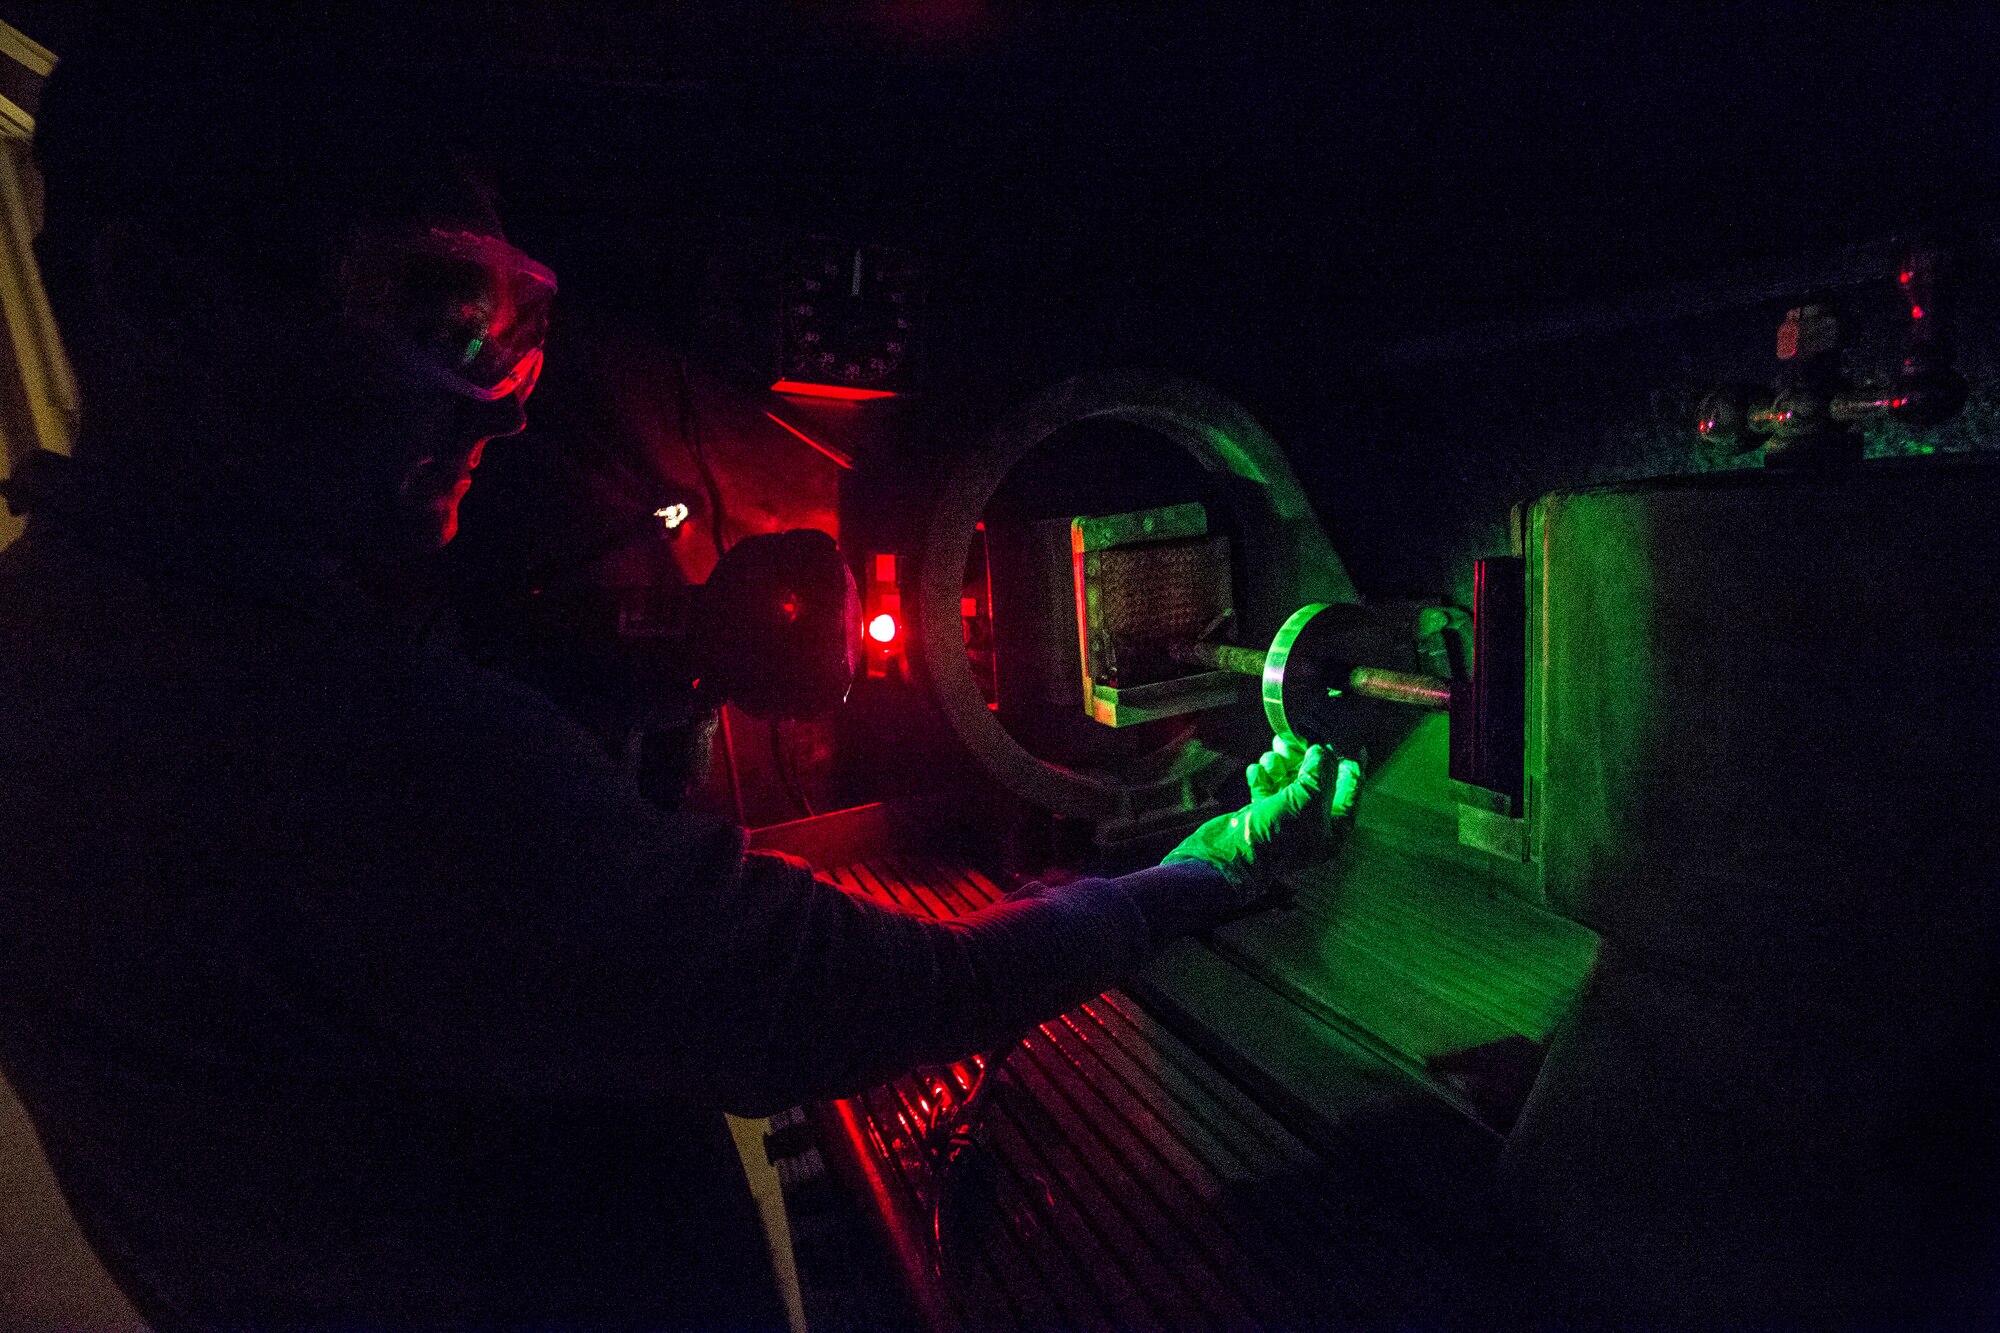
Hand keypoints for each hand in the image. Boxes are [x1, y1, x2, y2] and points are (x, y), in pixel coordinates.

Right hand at [1163, 738, 1362, 899]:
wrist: (1232, 855)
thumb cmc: (1278, 833)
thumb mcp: (1308, 799)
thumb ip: (1321, 771)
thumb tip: (1323, 750)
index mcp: (1334, 830)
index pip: (1350, 791)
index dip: (1350, 765)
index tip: (1348, 741)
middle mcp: (1314, 827)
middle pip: (1317, 783)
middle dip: (1306, 760)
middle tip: (1295, 738)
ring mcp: (1288, 822)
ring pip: (1290, 783)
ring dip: (1281, 766)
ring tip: (1271, 755)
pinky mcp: (1264, 817)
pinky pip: (1268, 790)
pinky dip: (1263, 778)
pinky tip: (1257, 771)